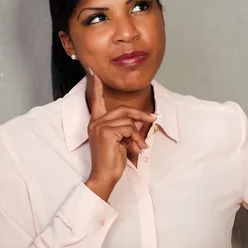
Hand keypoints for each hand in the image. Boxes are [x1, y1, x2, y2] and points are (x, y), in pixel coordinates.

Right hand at [84, 68, 156, 199]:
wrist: (105, 176)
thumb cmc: (112, 161)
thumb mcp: (121, 140)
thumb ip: (127, 127)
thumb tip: (142, 119)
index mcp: (96, 123)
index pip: (96, 100)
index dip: (96, 86)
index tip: (93, 71)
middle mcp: (95, 122)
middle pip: (122, 109)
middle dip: (140, 114)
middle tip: (154, 118)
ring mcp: (99, 126)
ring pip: (128, 120)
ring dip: (138, 134)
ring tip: (139, 147)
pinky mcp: (106, 132)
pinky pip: (129, 128)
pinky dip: (136, 138)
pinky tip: (136, 148)